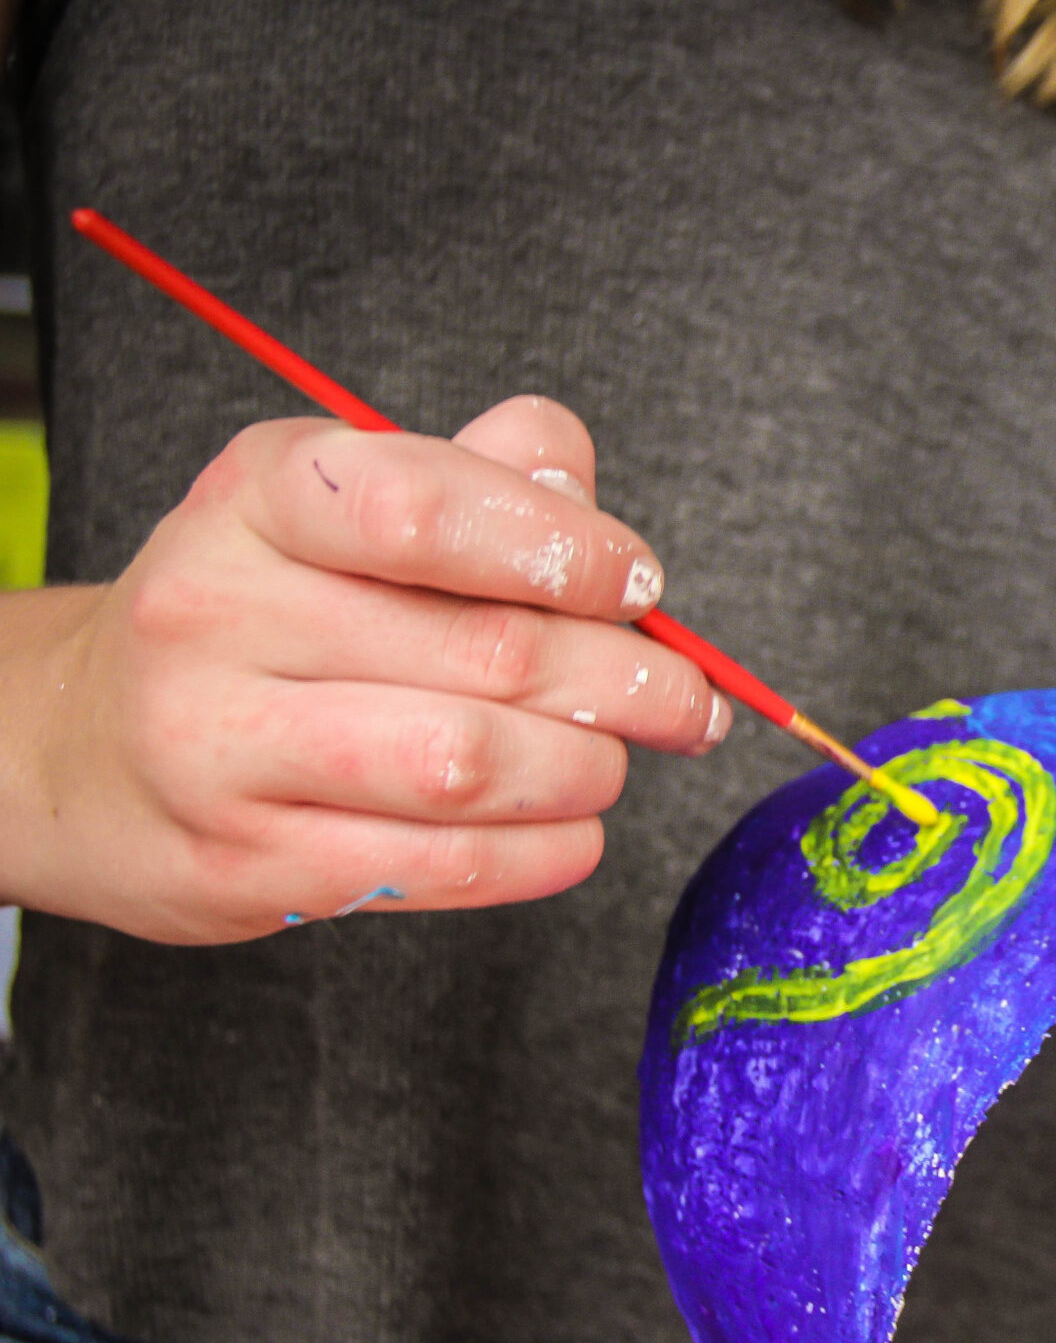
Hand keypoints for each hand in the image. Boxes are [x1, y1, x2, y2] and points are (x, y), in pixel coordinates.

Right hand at [0, 396, 725, 944]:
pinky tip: (572, 825)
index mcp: (257, 498)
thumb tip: (574, 476)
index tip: (638, 583)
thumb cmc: (260, 614)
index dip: (566, 548)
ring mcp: (221, 752)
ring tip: (616, 758)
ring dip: (588, 769)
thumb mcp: (336, 504)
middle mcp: (219, 617)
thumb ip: (474, 474)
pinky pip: (443, 866)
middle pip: (485, 653)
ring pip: (470, 766)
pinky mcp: (249, 868)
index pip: (425, 507)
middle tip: (682, 696)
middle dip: (625, 680)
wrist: (85, 749)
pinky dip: (545, 850)